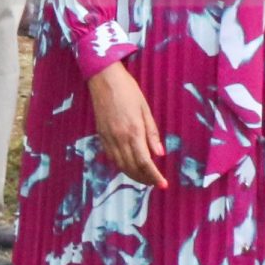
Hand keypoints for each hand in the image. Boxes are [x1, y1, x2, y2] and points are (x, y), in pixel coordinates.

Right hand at [88, 61, 166, 187]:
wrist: (103, 79)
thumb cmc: (128, 90)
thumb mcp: (145, 109)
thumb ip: (152, 133)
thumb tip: (159, 154)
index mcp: (133, 131)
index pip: (144, 162)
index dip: (154, 176)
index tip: (163, 185)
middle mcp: (119, 138)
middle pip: (132, 167)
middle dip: (145, 179)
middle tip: (155, 182)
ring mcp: (108, 138)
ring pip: (120, 165)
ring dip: (133, 175)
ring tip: (144, 178)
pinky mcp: (101, 135)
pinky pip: (111, 157)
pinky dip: (121, 165)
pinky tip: (128, 166)